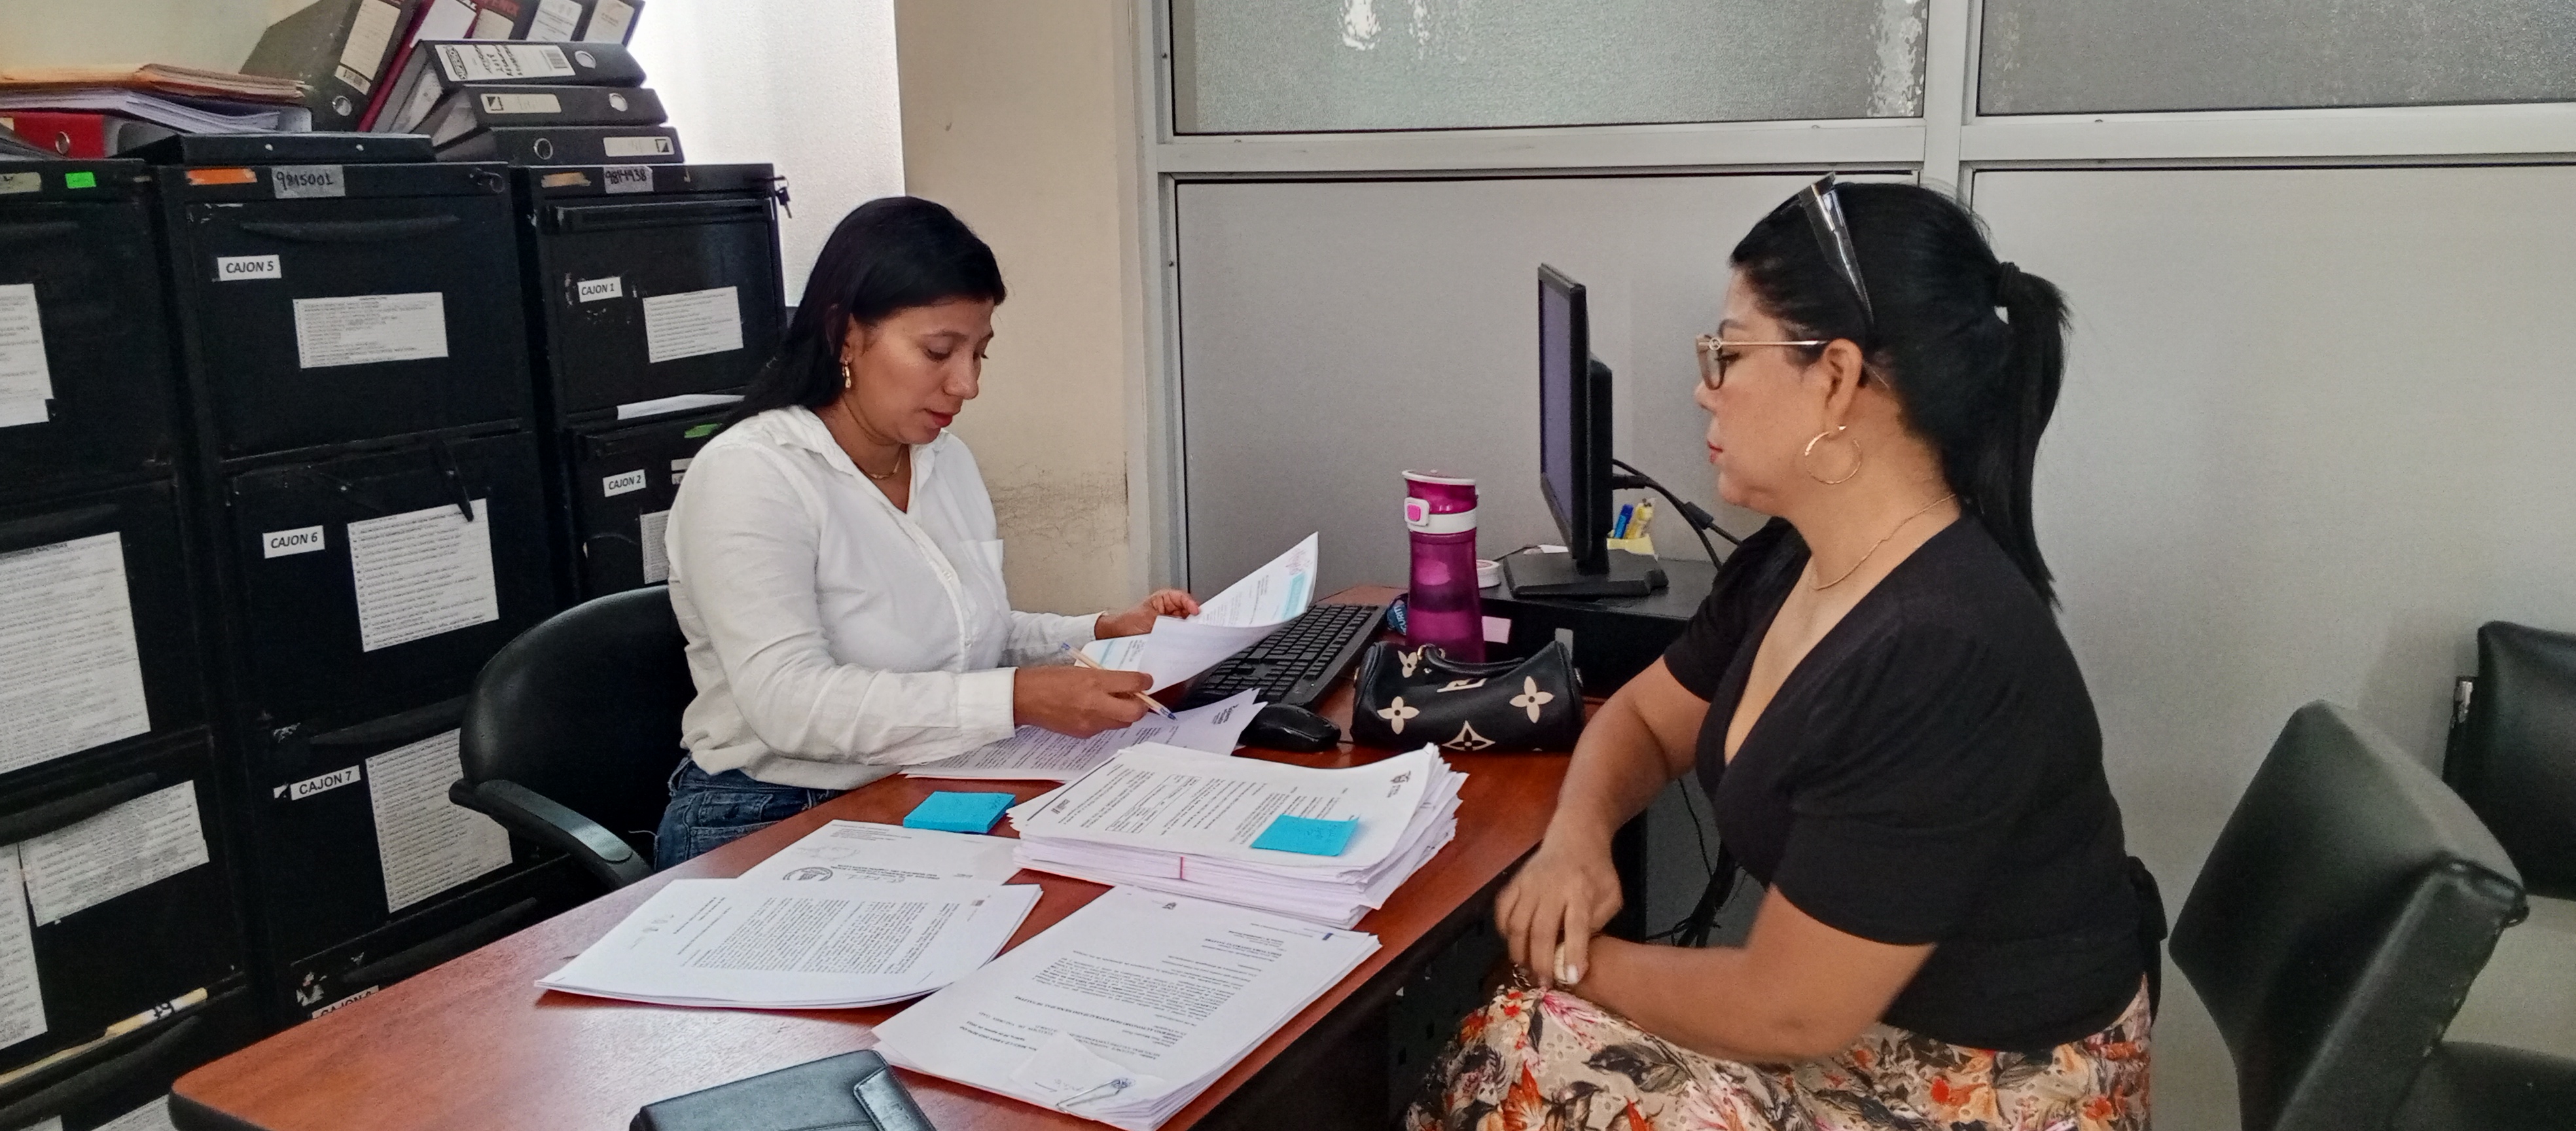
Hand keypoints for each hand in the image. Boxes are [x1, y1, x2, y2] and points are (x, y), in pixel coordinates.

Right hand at [1013, 665, 1151, 736]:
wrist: (1025, 698)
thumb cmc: (1050, 678)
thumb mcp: (1082, 669)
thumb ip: (1106, 677)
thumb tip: (1127, 684)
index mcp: (1095, 681)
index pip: (1134, 683)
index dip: (1145, 682)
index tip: (1146, 681)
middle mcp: (1096, 704)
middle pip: (1136, 712)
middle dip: (1141, 706)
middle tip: (1138, 698)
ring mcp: (1091, 722)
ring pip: (1123, 723)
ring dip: (1125, 714)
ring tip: (1114, 704)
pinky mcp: (1084, 734)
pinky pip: (1105, 728)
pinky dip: (1107, 720)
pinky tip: (1095, 711)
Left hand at [1096, 588, 1200, 638]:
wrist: (1116, 635)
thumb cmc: (1128, 622)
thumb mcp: (1150, 618)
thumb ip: (1167, 621)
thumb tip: (1183, 626)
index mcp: (1165, 600)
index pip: (1183, 598)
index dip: (1191, 604)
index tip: (1196, 612)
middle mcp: (1170, 611)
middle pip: (1188, 613)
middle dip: (1192, 621)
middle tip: (1197, 626)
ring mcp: (1170, 625)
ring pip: (1185, 627)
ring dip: (1187, 632)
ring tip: (1188, 637)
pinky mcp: (1168, 638)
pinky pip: (1178, 639)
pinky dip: (1181, 642)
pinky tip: (1181, 645)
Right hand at [1495, 830, 1623, 990]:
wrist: (1575, 836)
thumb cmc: (1596, 871)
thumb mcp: (1611, 896)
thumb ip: (1598, 923)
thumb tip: (1577, 954)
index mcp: (1581, 891)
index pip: (1576, 927)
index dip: (1574, 954)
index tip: (1571, 978)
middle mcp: (1551, 888)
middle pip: (1540, 930)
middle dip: (1541, 961)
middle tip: (1543, 983)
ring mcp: (1528, 884)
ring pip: (1517, 925)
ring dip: (1520, 952)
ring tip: (1527, 970)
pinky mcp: (1514, 882)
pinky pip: (1502, 912)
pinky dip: (1505, 932)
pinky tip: (1515, 944)